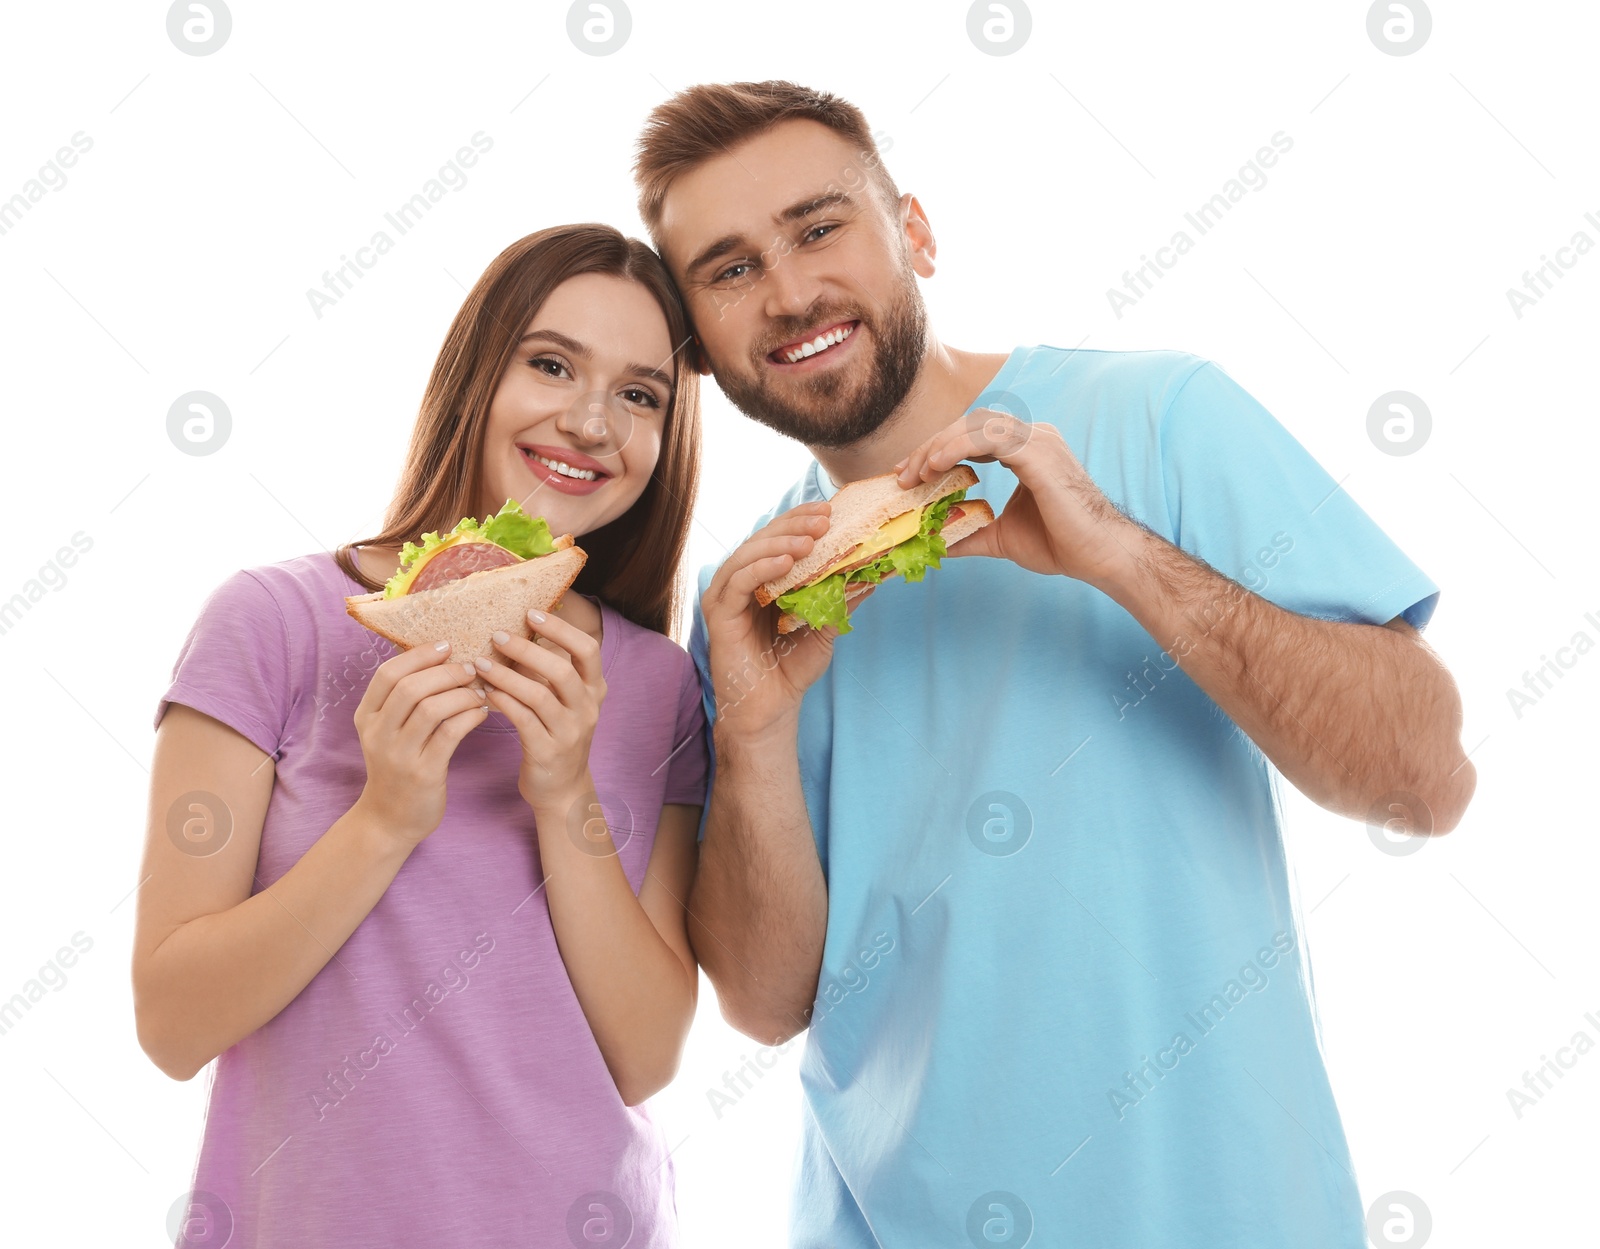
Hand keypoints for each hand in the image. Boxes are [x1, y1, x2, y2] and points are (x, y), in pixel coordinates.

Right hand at [353, 642, 488, 844]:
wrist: (389, 819)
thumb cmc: (397, 766)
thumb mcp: (387, 731)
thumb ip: (403, 699)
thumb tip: (440, 656)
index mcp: (366, 716)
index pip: (387, 674)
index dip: (419, 655)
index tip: (447, 645)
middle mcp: (378, 734)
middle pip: (410, 688)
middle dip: (446, 672)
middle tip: (471, 668)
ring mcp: (399, 755)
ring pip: (432, 709)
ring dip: (462, 694)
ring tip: (480, 691)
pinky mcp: (423, 773)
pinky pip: (450, 734)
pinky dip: (470, 717)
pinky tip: (482, 712)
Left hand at [476, 608, 604, 810]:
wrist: (562, 789)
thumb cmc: (557, 735)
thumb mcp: (565, 702)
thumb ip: (549, 672)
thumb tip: (518, 631)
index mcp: (595, 690)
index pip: (587, 650)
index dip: (561, 629)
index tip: (531, 613)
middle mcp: (587, 709)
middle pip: (562, 670)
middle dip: (527, 649)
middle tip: (497, 635)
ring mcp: (570, 732)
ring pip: (539, 695)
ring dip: (506, 676)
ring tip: (480, 664)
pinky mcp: (548, 752)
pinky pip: (523, 721)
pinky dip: (503, 702)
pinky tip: (485, 692)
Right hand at [701, 502, 877, 741]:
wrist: (771, 708)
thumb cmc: (792, 666)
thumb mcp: (825, 625)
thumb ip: (841, 597)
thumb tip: (873, 570)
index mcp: (764, 577)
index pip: (780, 537)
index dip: (802, 519)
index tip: (830, 510)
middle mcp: (742, 580)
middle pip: (764, 538)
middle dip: (795, 525)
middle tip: (824, 518)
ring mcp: (727, 594)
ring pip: (749, 553)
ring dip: (781, 542)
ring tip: (810, 540)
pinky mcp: (719, 613)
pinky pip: (738, 581)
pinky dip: (761, 567)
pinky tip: (786, 563)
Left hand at [893, 409, 1140, 586]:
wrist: (1098, 556)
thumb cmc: (1060, 543)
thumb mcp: (1000, 536)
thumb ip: (969, 531)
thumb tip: (935, 541)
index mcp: (1025, 450)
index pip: (971, 437)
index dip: (937, 450)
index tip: (909, 473)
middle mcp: (1032, 437)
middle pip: (968, 425)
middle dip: (930, 447)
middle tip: (903, 474)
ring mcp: (1037, 440)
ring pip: (974, 426)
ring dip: (938, 446)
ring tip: (916, 473)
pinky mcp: (1038, 452)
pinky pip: (989, 437)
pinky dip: (957, 447)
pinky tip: (937, 466)